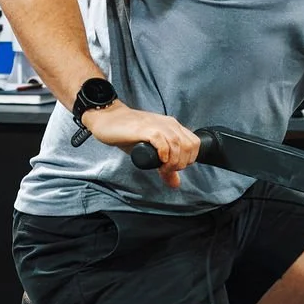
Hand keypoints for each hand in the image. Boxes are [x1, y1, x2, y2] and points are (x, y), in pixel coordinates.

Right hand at [81, 103, 199, 188]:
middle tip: (168, 170)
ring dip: (173, 161)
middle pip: (189, 146)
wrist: (108, 119)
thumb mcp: (151, 151)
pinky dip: (164, 153)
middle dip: (182, 163)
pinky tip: (159, 159)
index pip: (195, 143)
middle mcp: (169, 124)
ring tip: (163, 168)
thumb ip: (165, 165)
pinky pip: (162, 141)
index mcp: (173, 126)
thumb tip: (175, 184)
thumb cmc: (129, 134)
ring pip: (177, 144)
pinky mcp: (145, 128)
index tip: (176, 167)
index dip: (190, 159)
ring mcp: (157, 125)